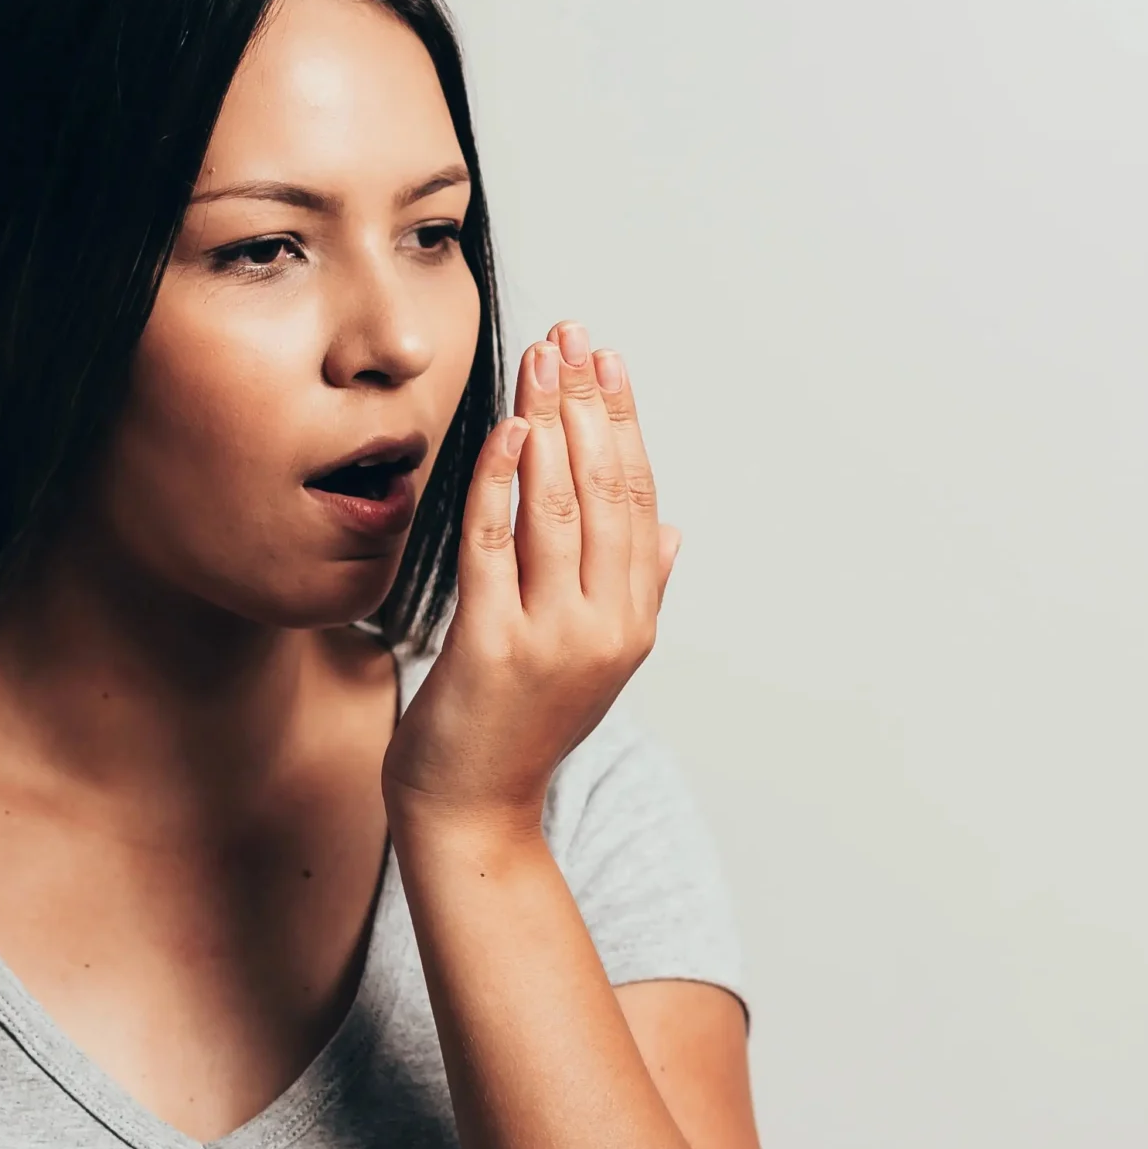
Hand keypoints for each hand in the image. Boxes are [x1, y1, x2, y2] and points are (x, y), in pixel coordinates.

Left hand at [382, 321, 678, 839]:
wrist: (473, 810)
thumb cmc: (522, 727)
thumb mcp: (595, 660)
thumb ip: (638, 591)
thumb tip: (674, 531)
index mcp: (634, 620)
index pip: (638, 499)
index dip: (623, 423)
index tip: (607, 361)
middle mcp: (604, 626)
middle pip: (603, 491)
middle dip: (587, 404)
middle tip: (571, 338)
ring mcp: (551, 637)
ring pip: (556, 508)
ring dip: (547, 423)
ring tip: (539, 362)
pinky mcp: (491, 646)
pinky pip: (496, 546)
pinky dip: (500, 482)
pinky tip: (504, 431)